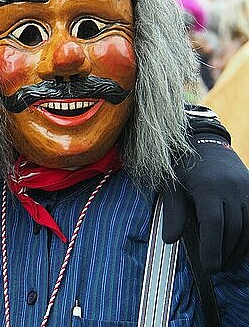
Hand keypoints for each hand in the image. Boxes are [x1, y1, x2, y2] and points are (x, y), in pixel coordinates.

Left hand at [163, 133, 248, 271]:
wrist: (203, 142)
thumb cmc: (183, 167)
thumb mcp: (171, 187)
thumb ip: (173, 213)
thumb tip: (170, 239)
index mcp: (207, 186)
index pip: (213, 223)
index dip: (212, 248)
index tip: (209, 267)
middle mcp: (231, 187)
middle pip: (233, 229)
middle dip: (225, 253)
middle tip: (215, 268)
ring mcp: (246, 188)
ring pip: (248, 227)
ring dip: (238, 248)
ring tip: (225, 261)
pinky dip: (248, 236)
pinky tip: (238, 247)